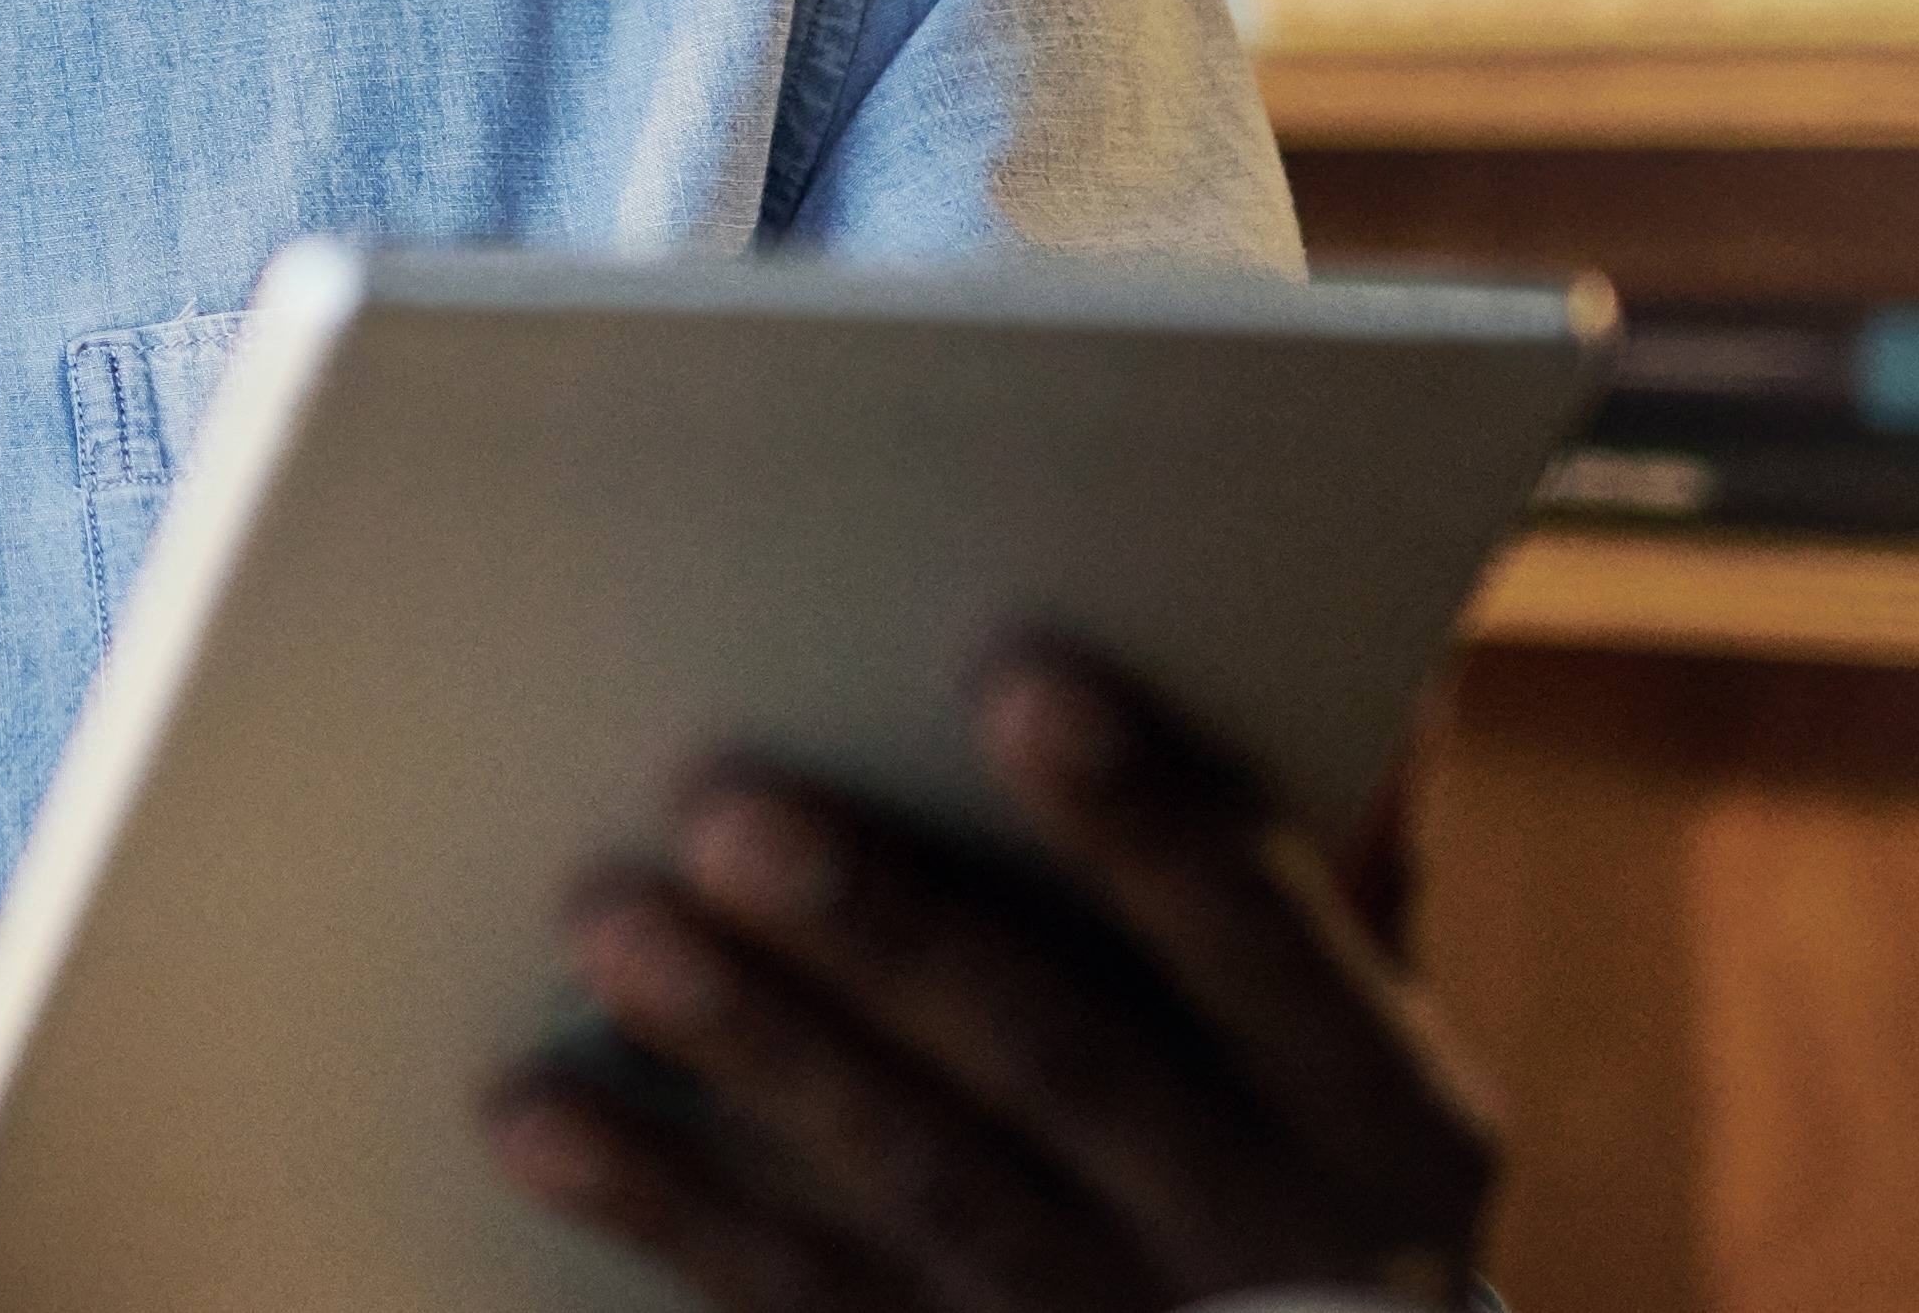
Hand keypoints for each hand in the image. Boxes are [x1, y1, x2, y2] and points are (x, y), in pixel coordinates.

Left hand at [483, 639, 1498, 1312]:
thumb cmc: (1294, 1159)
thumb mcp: (1348, 1065)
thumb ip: (1263, 891)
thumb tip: (1159, 669)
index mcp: (1381, 1114)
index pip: (1268, 944)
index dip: (1147, 821)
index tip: (1019, 678)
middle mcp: (1262, 1234)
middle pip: (1064, 1066)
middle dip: (892, 932)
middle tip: (726, 802)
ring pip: (921, 1183)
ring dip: (756, 1049)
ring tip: (610, 921)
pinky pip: (800, 1301)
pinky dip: (662, 1204)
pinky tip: (536, 1112)